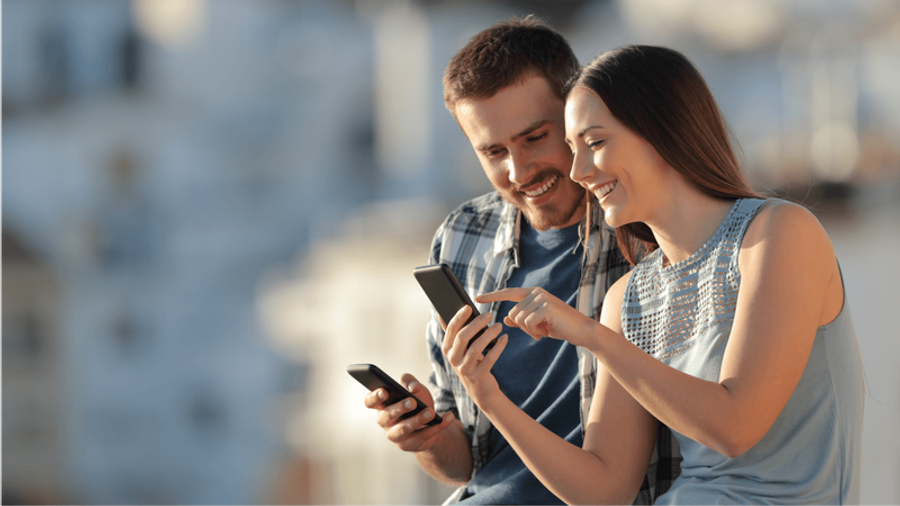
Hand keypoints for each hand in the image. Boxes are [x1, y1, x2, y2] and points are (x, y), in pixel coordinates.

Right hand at [364, 374, 455, 451]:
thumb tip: (413, 387)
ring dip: (417, 420)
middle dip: (400, 408)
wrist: (428, 423)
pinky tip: (449, 417)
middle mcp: (385, 422)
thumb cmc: (416, 401)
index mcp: (381, 405)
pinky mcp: (411, 445)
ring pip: (404, 429)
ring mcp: (396, 436)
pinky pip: (425, 436)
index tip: (384, 391)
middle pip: (388, 416)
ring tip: (431, 413)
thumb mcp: (414, 388)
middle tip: (412, 402)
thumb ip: (410, 382)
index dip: (375, 397)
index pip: (370, 402)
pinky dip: (439, 426)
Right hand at [442, 305, 507, 405]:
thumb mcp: (461, 349)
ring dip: (489, 334)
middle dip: (476, 323)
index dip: (459, 317)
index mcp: (447, 349)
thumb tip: (443, 314)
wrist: (481, 389)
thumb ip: (454, 333)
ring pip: (476, 347)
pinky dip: (499, 346)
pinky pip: (490, 358)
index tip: (469, 306)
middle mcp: (453, 359)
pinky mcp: (478, 376)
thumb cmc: (471, 362)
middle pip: (463, 337)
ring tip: (499, 325)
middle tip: (489, 314)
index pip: (451, 329)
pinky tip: (505, 338)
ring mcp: (464, 368)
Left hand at [476, 287, 597, 348]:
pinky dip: (535, 331)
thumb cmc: (559, 327)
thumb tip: (504, 318)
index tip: (476, 298)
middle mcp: (536, 292)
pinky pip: (527, 323)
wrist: (582, 331)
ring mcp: (542, 298)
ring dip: (530, 330)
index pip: (508, 293)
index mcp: (533, 293)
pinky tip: (547, 330)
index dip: (492, 296)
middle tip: (540, 330)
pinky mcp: (546, 307)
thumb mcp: (538, 324)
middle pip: (513, 313)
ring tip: (545, 329)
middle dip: (523, 327)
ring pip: (519, 319)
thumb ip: (521, 320)